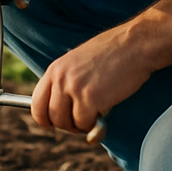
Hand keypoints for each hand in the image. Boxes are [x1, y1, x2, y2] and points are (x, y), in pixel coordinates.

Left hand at [29, 25, 151, 134]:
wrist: (134, 44)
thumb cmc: (113, 54)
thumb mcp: (79, 62)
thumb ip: (67, 83)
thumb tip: (64, 112)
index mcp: (55, 69)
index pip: (36, 103)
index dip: (44, 119)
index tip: (51, 126)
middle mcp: (60, 79)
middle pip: (52, 117)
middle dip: (67, 125)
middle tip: (83, 120)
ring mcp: (74, 88)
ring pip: (67, 124)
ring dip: (82, 125)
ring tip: (96, 113)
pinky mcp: (90, 99)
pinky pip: (85, 124)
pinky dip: (95, 125)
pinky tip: (105, 110)